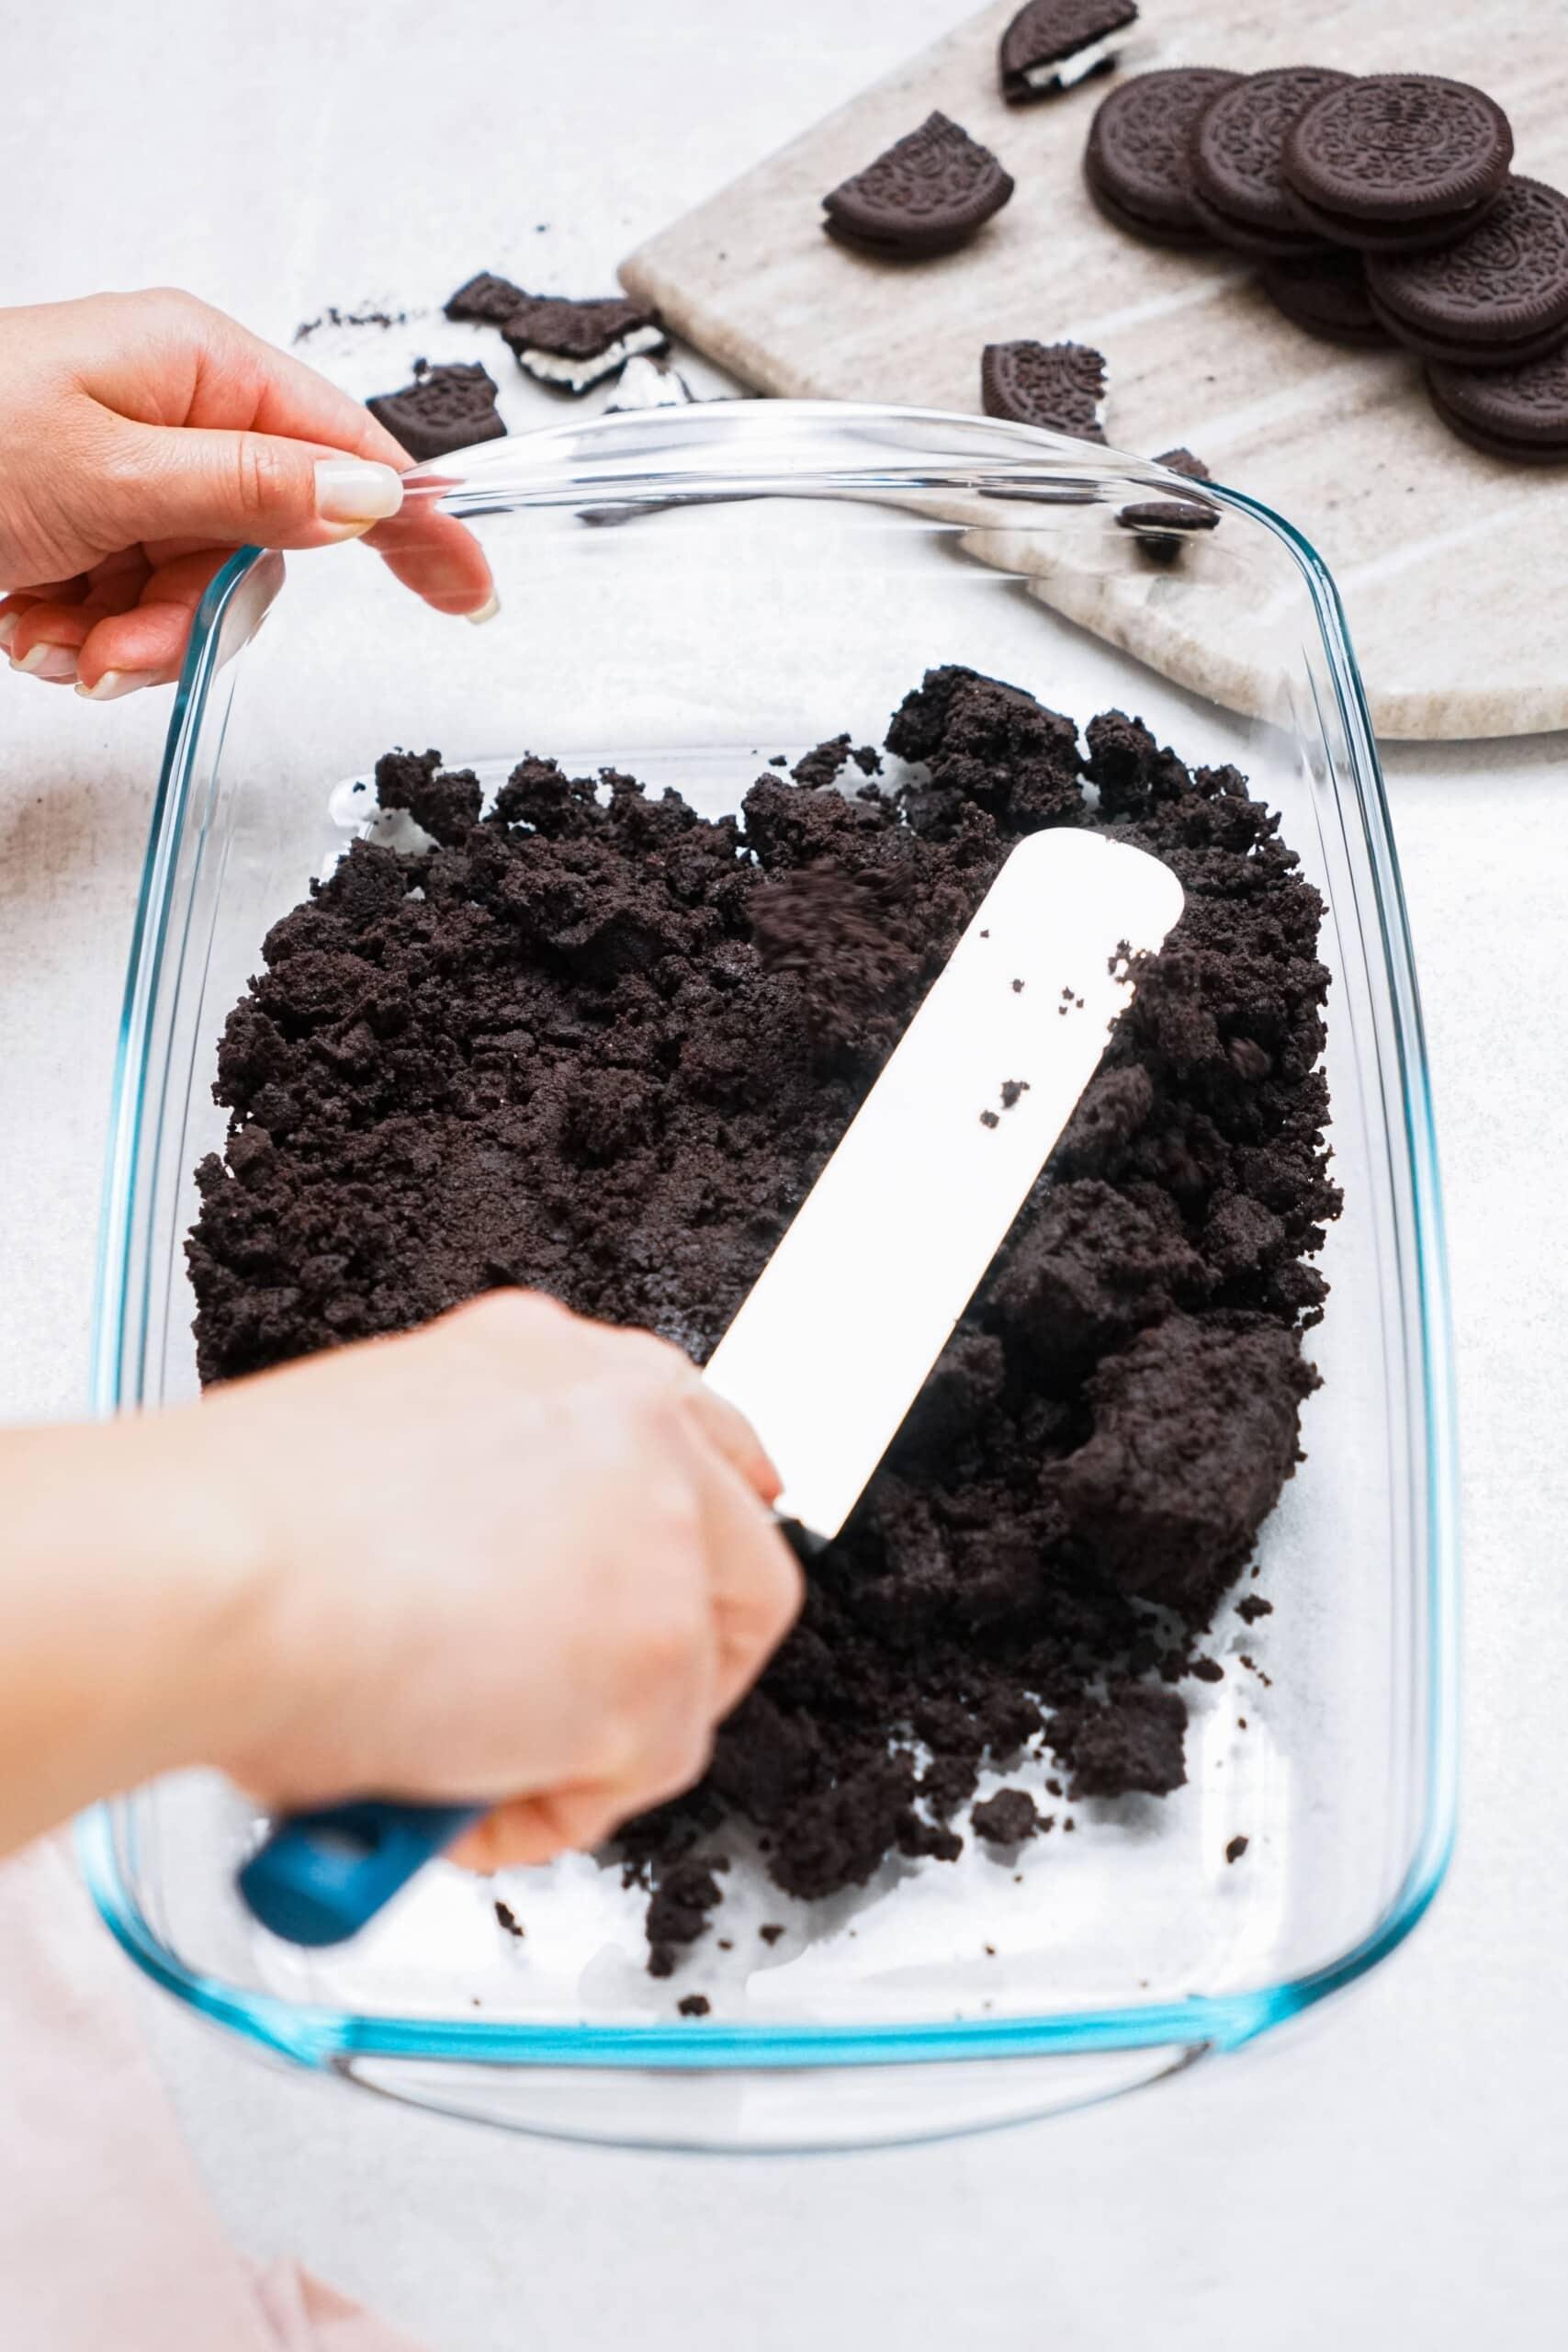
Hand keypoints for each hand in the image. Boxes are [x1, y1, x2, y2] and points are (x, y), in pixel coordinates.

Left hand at [0, 288, 493, 700]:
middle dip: (196, 615)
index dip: (414, 524)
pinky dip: (86, 638)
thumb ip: (253, 489)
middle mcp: (170, 414)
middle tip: (124, 641)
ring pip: (199, 594)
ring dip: (130, 640)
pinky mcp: (87, 529)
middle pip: (266, 547)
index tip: (471, 590)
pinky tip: (26, 623)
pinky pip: (136, 610)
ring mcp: (127, 476)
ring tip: (52, 634)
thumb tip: (372, 495)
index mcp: (194, 365)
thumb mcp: (110, 474)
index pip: (348, 449)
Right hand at [183, 1292, 801, 1870]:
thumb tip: (489, 1614)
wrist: (205, 1574)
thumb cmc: (237, 1533)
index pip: (698, 1437)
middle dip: (684, 1662)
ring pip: (695, 1679)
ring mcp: (660, 1537)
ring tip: (467, 1774)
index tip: (687, 1580)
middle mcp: (631, 1425)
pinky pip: (644, 1772)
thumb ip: (485, 1516)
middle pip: (743, 1557)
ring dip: (593, 1751)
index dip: (702, 1526)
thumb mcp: (389, 1466)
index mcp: (555, 1364)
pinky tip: (453, 1801)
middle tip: (591, 1727)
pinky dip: (555, 1814)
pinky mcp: (657, 1655)